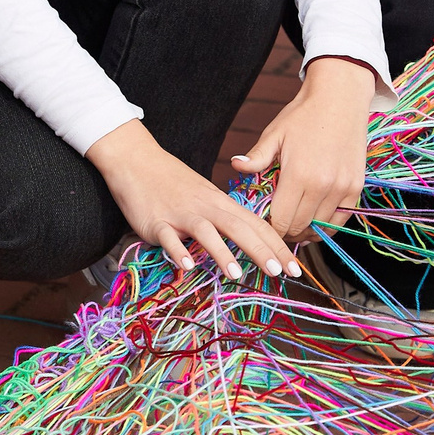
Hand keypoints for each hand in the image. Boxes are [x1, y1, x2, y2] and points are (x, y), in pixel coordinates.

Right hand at [87, 119, 296, 280]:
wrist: (137, 159)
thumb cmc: (173, 182)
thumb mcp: (205, 196)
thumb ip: (225, 220)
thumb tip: (251, 244)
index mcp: (220, 203)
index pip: (256, 224)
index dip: (278, 245)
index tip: (296, 267)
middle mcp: (205, 207)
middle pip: (239, 228)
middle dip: (262, 251)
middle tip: (281, 273)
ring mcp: (180, 214)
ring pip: (206, 232)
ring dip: (222, 254)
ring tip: (237, 275)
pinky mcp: (156, 222)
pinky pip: (168, 238)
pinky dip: (177, 251)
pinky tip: (186, 266)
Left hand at [231, 55, 372, 239]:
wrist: (340, 98)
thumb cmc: (303, 115)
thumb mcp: (275, 134)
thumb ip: (257, 157)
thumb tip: (235, 165)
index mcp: (298, 175)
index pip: (282, 221)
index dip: (270, 227)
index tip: (264, 222)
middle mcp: (323, 187)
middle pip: (300, 228)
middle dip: (285, 231)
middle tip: (276, 224)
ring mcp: (342, 189)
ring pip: (321, 228)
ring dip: (306, 230)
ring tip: (294, 222)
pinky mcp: (356, 188)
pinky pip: (340, 220)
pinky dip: (326, 224)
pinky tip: (314, 218)